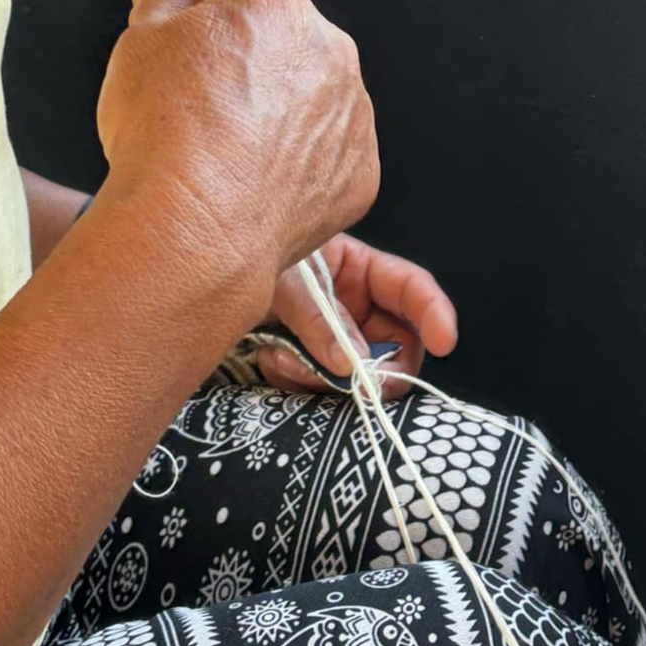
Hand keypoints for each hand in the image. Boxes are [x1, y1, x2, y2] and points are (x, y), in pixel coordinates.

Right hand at [96, 0, 379, 311]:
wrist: (195, 230)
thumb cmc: (165, 137)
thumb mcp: (138, 42)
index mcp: (274, 2)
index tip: (175, 21)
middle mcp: (328, 48)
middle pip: (276, 32)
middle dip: (239, 52)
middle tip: (192, 97)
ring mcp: (350, 112)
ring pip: (307, 91)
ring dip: (274, 105)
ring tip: (223, 146)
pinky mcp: (358, 169)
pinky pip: (325, 150)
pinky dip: (296, 159)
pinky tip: (253, 178)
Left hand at [256, 234, 458, 399]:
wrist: (201, 279)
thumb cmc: (244, 256)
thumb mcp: (284, 278)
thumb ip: (317, 316)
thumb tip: (351, 364)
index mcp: (359, 269)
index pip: (411, 289)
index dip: (435, 313)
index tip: (444, 342)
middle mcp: (354, 307)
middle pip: (396, 346)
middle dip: (380, 369)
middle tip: (361, 386)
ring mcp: (333, 339)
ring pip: (357, 377)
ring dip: (325, 378)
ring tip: (282, 358)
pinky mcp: (308, 366)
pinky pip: (320, 389)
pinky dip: (298, 382)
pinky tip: (271, 360)